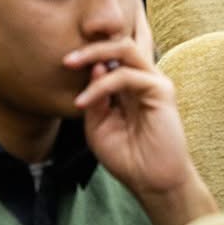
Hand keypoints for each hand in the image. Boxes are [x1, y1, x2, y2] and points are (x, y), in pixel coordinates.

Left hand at [66, 30, 215, 224]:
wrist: (149, 181)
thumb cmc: (124, 155)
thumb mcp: (96, 125)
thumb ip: (93, 97)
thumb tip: (91, 68)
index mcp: (126, 84)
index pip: (114, 51)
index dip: (92, 45)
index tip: (62, 58)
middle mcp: (142, 78)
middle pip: (119, 42)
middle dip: (90, 43)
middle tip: (65, 59)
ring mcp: (153, 82)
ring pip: (124, 49)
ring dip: (94, 53)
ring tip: (69, 64)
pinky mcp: (161, 91)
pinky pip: (126, 76)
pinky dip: (100, 86)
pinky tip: (83, 102)